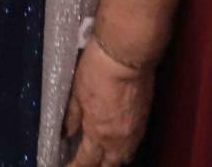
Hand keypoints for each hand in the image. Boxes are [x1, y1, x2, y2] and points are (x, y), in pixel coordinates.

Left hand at [62, 41, 154, 166]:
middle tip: (87, 162)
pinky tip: (118, 138)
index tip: (68, 166)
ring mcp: (135, 130)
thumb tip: (66, 133)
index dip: (75, 166)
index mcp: (98, 133)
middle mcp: (119, 139)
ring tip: (103, 154)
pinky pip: (135, 142)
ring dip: (113, 159)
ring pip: (125, 156)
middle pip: (110, 165)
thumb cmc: (97, 71)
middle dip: (98, 166)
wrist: (126, 55)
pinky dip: (125, 146)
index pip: (87, 161)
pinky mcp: (145, 118)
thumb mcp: (77, 93)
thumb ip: (73, 117)